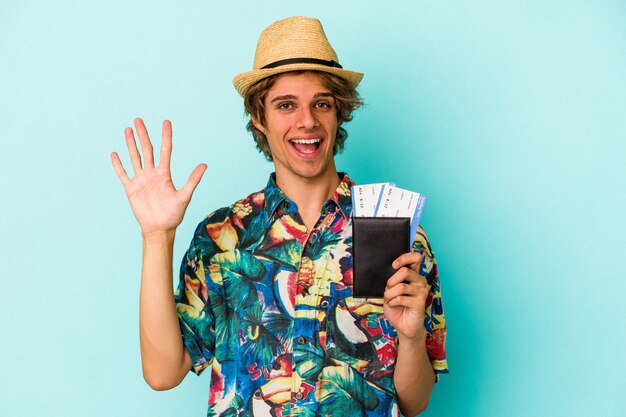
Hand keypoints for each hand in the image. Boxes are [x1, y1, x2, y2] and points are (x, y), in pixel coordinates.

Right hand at [110, 118, 206, 234]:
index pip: (165, 150)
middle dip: (143, 135)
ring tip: (127, 130)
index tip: (166, 122)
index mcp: (164, 174)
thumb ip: (193, 180)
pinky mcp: (131, 189)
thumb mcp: (185, 196)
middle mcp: (152, 174)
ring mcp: (140, 180)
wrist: (160, 228)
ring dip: (130, 144)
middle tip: (138, 119)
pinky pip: (123, 174)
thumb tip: (204, 165)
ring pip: (134, 158)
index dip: (166, 136)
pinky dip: (118, 164)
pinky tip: (115, 153)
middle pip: (147, 150)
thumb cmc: (174, 214)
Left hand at [383, 252, 428, 341]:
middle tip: (388, 289)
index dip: (404, 258)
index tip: (394, 265)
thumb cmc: (396, 307)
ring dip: (389, 295)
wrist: (402, 325)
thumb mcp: (390, 290)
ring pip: (400, 287)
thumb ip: (392, 280)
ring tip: (390, 300)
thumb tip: (392, 271)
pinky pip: (401, 298)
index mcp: (413, 275)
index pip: (415, 258)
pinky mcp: (420, 302)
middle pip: (405, 271)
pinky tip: (394, 306)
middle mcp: (420, 281)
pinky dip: (392, 302)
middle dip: (391, 281)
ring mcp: (422, 291)